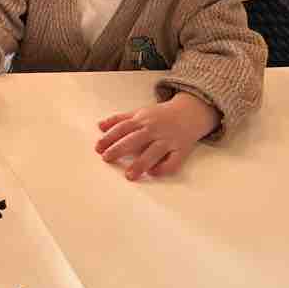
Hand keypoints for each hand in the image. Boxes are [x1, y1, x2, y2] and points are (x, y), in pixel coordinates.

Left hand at [94, 93, 219, 179]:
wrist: (190, 112)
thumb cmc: (160, 115)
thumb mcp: (139, 113)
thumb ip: (119, 120)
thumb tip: (99, 126)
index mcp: (142, 120)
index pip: (123, 128)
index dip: (110, 137)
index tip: (98, 148)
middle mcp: (154, 129)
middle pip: (135, 139)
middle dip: (120, 148)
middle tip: (107, 158)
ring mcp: (168, 140)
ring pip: (154, 152)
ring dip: (141, 163)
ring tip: (129, 175)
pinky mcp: (181, 150)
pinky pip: (173, 161)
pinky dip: (164, 168)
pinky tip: (154, 173)